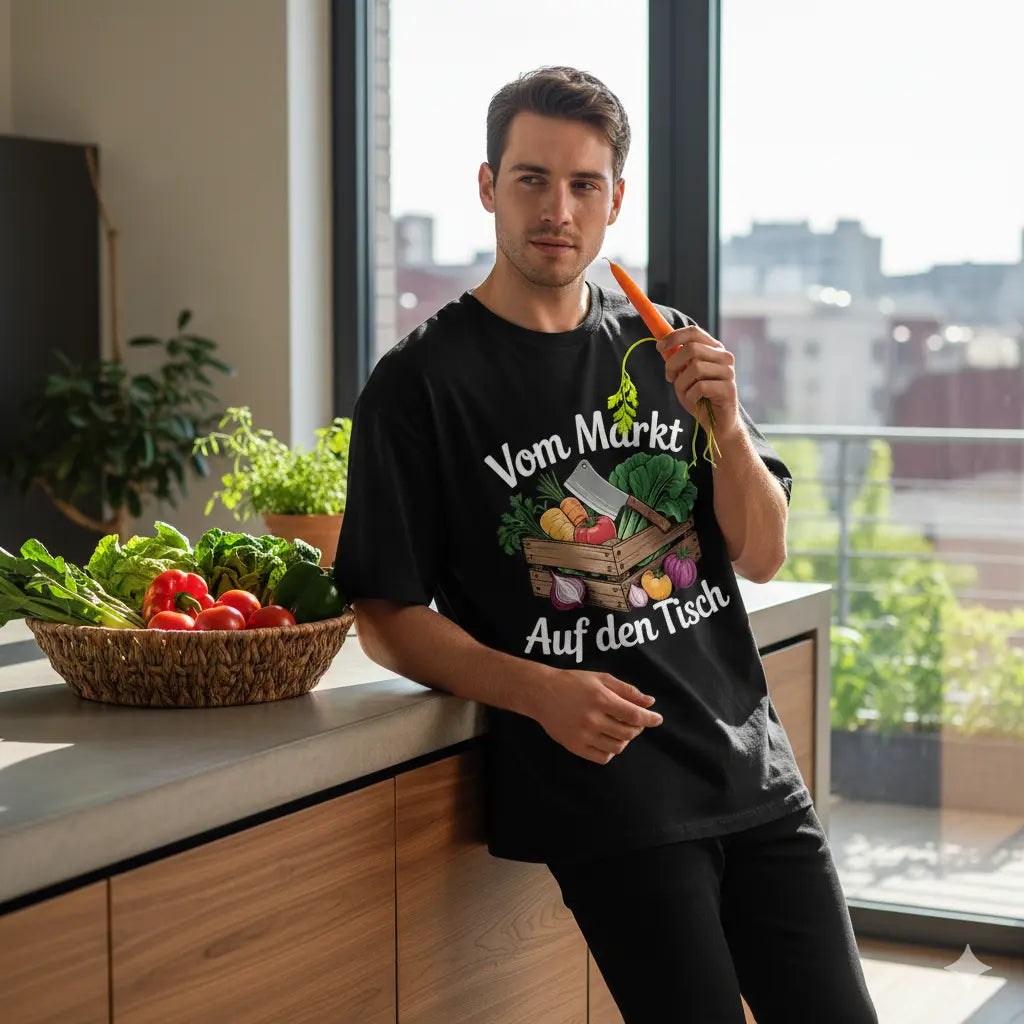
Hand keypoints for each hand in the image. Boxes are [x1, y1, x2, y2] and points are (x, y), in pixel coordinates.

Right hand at [524, 668, 663, 764]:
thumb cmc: (573, 682)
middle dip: (637, 727)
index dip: (650, 718)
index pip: (634, 715)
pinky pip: (603, 758)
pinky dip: (611, 751)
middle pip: (628, 733)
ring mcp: (583, 735)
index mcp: (600, 699)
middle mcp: (592, 719)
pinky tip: (607, 739)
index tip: (657, 719)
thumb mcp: (601, 678)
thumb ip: (627, 690)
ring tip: (620, 729)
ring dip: (625, 739)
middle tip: (634, 720)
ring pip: (618, 747)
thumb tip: (650, 702)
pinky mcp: (575, 747)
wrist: (542, 693)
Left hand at [657, 326, 738, 441]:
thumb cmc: (699, 397)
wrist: (716, 423)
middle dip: (673, 364)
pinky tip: (695, 400)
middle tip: (669, 377)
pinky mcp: (728, 389)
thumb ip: (676, 360)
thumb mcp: (683, 376)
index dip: (674, 337)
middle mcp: (724, 357)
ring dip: (682, 383)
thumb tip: (661, 345)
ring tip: (685, 392)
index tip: (659, 347)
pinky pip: (700, 387)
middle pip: (692, 348)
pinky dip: (690, 395)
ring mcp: (728, 372)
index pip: (694, 332)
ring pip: (695, 368)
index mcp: (714, 349)